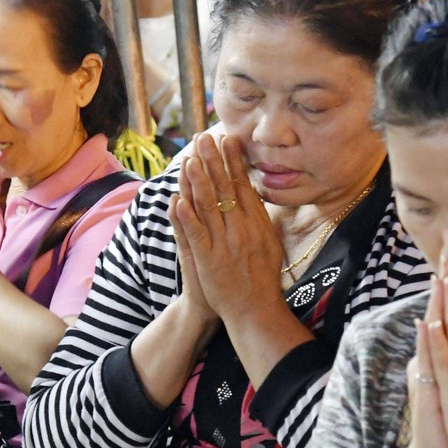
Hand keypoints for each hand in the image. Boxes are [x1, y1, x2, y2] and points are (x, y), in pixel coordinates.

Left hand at [171, 134, 282, 322]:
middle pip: (225, 189)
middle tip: (204, 138)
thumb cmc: (262, 276)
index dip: (232, 161)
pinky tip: (178, 200)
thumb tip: (254, 194)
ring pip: (208, 207)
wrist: (255, 309)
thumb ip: (260, 218)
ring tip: (189, 159)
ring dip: (198, 182)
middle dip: (213, 162)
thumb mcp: (270, 242)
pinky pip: (196, 234)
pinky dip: (187, 217)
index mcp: (256, 222)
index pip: (242, 185)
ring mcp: (224, 244)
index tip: (226, 139)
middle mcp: (241, 229)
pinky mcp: (209, 260)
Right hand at [404, 276, 447, 447]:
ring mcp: (429, 376)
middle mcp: (432, 363)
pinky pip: (429, 365)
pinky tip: (428, 324)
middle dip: (447, 289)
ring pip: (434, 337)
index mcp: (441, 360)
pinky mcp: (429, 393)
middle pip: (441, 319)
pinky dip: (429, 345)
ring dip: (437, 307)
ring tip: (439, 280)